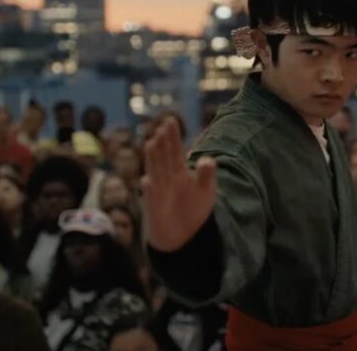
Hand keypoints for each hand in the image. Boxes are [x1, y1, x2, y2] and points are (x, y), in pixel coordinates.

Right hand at [143, 119, 216, 251]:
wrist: (180, 236)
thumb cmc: (192, 208)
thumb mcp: (205, 191)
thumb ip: (206, 175)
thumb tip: (209, 160)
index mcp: (179, 172)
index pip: (175, 151)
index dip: (173, 137)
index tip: (170, 120)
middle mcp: (166, 179)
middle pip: (164, 158)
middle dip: (163, 142)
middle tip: (162, 125)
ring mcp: (158, 193)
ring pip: (155, 173)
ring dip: (153, 159)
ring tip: (152, 143)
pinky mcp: (154, 210)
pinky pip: (152, 199)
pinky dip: (150, 191)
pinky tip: (147, 181)